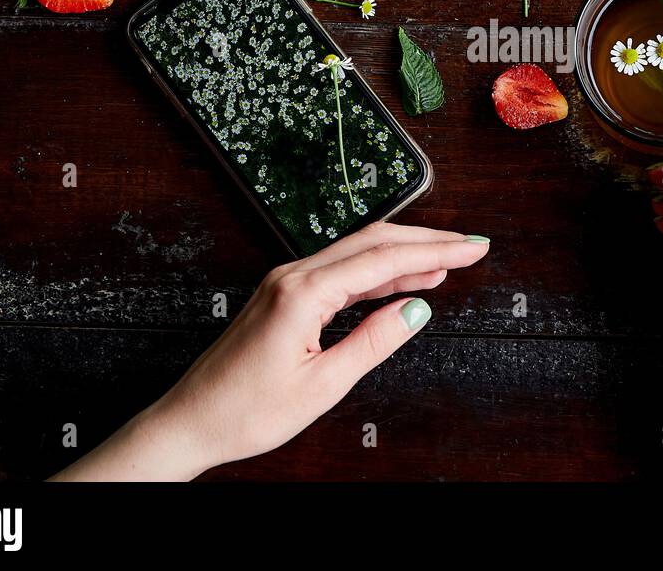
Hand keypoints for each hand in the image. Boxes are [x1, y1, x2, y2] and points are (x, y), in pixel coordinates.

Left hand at [52, 223, 489, 480]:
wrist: (190, 421)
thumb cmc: (245, 411)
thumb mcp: (322, 385)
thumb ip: (373, 340)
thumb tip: (417, 308)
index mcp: (303, 292)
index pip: (384, 259)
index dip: (435, 252)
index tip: (472, 248)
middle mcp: (293, 275)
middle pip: (373, 241)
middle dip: (427, 241)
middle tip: (471, 245)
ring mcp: (287, 281)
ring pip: (358, 251)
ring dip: (405, 253)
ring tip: (448, 261)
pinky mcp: (285, 294)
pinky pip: (341, 270)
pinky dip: (378, 271)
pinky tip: (402, 280)